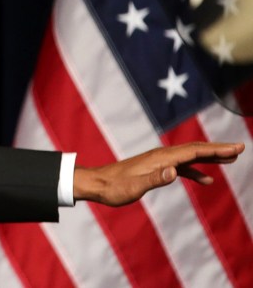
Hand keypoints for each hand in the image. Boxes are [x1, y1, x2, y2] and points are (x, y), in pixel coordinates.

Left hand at [72, 141, 244, 206]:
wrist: (97, 183)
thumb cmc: (114, 187)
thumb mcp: (134, 187)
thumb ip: (155, 179)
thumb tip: (174, 171)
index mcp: (160, 158)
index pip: (194, 151)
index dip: (216, 149)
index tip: (237, 148)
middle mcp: (161, 156)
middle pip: (195, 150)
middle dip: (218, 149)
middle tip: (241, 149)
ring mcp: (158, 162)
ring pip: (190, 157)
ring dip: (210, 158)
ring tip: (231, 159)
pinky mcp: (155, 169)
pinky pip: (181, 167)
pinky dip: (196, 171)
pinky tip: (206, 179)